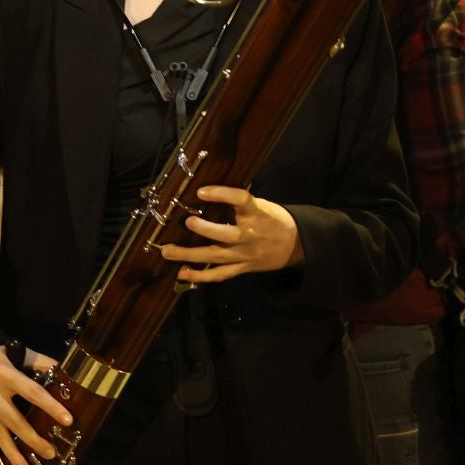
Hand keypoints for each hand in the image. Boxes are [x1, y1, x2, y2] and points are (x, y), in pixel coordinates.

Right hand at [0, 344, 70, 464]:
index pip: (32, 391)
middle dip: (33, 439)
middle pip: (14, 420)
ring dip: (12, 454)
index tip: (68, 420)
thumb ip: (37, 361)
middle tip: (50, 454)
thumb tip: (63, 370)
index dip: (50, 406)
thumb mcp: (13, 351)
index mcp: (6, 375)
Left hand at [158, 185, 303, 282]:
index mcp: (256, 213)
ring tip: (167, 251)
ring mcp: (245, 254)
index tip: (202, 191)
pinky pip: (220, 274)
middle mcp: (250, 234)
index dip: (222, 194)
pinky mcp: (243, 268)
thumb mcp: (261, 205)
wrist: (297, 244)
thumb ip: (238, 201)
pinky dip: (200, 276)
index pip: (241, 199)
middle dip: (205, 229)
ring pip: (217, 256)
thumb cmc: (273, 219)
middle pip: (227, 235)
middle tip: (187, 221)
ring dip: (190, 255)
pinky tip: (182, 273)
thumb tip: (209, 188)